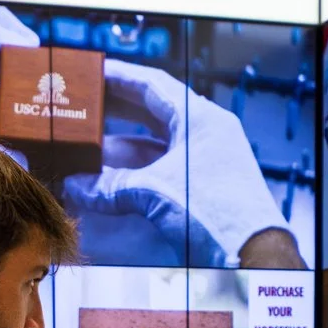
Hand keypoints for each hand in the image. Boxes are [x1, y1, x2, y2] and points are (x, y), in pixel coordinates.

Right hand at [67, 59, 290, 266]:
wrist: (252, 255)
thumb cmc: (216, 213)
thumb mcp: (155, 192)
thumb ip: (113, 186)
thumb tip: (76, 187)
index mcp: (200, 118)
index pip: (154, 85)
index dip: (120, 76)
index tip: (93, 71)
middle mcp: (203, 134)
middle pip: (151, 113)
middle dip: (114, 111)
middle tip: (83, 106)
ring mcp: (203, 161)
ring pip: (152, 147)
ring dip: (118, 151)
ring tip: (84, 149)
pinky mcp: (200, 188)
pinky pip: (158, 172)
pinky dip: (131, 176)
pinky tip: (104, 182)